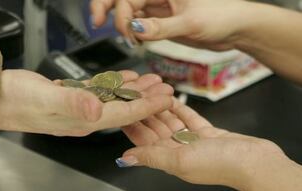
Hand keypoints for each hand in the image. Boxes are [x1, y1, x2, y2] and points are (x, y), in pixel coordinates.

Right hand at [0, 70, 172, 136]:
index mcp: (81, 119)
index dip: (146, 105)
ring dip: (132, 90)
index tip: (165, 98)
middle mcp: (81, 117)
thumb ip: (72, 102)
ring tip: (150, 81)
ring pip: (112, 99)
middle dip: (145, 99)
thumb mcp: (45, 98)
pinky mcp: (67, 98)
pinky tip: (120, 79)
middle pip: (122, 108)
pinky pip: (96, 92)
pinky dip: (111, 85)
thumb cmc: (14, 101)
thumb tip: (96, 108)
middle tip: (165, 88)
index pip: (122, 113)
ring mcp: (75, 108)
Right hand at [91, 0, 255, 49]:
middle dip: (107, 8)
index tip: (123, 30)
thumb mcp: (190, 22)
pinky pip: (139, 23)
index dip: (120, 12)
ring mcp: (159, 7)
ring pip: (129, 11)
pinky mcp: (161, 20)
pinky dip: (133, 32)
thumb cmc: (223, 16)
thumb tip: (135, 27)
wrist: (236, 30)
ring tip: (127, 39)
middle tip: (96, 22)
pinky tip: (135, 40)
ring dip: (122, 24)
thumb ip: (161, 27)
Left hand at [117, 98, 299, 190]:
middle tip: (137, 92)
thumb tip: (125, 158)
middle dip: (146, 110)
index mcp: (168, 159)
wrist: (256, 162)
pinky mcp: (207, 134)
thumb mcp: (179, 160)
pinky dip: (180, 109)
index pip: (143, 139)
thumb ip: (152, 157)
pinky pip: (189, 118)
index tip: (123, 107)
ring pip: (171, 121)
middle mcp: (178, 151)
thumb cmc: (220, 165)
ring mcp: (193, 142)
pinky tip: (171, 99)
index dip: (133, 123)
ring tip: (151, 91)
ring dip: (161, 107)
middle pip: (156, 128)